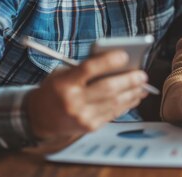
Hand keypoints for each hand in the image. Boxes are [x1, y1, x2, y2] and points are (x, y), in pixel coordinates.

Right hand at [25, 50, 149, 141]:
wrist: (38, 118)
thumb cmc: (54, 89)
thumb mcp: (63, 74)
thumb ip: (86, 68)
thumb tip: (117, 63)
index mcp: (64, 83)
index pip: (89, 69)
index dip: (108, 61)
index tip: (124, 55)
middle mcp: (73, 101)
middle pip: (107, 88)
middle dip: (129, 80)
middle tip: (143, 75)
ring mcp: (82, 116)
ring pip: (114, 102)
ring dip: (133, 93)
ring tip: (143, 85)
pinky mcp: (89, 127)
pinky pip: (113, 113)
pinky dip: (126, 104)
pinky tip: (134, 97)